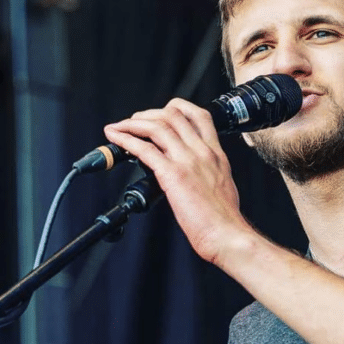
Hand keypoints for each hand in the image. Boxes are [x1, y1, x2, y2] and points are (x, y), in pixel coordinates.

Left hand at [104, 98, 253, 265]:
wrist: (227, 234)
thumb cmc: (225, 218)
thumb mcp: (223, 185)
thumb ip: (208, 174)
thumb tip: (194, 175)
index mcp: (216, 154)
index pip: (199, 116)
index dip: (176, 109)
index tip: (162, 114)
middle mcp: (203, 152)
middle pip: (173, 115)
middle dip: (149, 114)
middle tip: (134, 122)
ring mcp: (188, 161)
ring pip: (157, 126)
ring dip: (133, 123)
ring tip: (119, 128)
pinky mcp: (173, 175)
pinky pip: (145, 149)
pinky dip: (126, 140)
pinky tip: (116, 139)